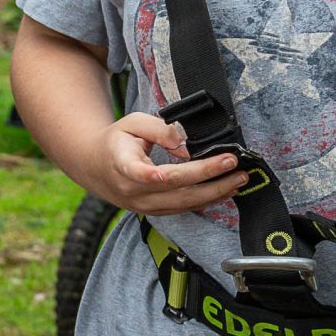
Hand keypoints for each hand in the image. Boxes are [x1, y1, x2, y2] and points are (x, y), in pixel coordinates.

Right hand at [89, 113, 246, 216]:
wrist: (96, 167)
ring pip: (183, 204)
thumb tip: (186, 143)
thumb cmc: (116, 141)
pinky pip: (183, 209)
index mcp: (122, 164)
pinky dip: (206, 200)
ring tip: (239, 179)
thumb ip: (159, 130)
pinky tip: (225, 189)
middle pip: (175, 189)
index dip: (153, 175)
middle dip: (209, 179)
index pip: (138, 172)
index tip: (171, 170)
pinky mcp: (154, 212)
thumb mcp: (133, 123)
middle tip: (236, 167)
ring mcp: (144, 205)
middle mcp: (133, 190)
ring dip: (215, 193)